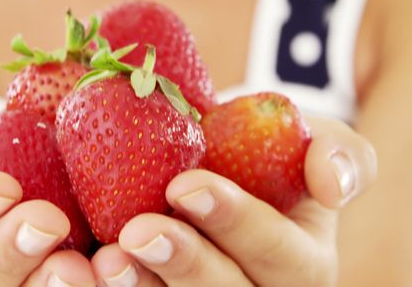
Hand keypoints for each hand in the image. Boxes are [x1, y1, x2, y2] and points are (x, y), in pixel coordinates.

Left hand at [88, 116, 378, 285]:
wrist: (205, 165)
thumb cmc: (261, 154)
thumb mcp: (306, 140)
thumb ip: (336, 152)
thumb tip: (333, 185)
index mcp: (300, 263)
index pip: (277, 252)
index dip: (235, 223)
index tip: (184, 186)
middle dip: (185, 265)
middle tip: (139, 232)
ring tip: (107, 262)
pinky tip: (74, 271)